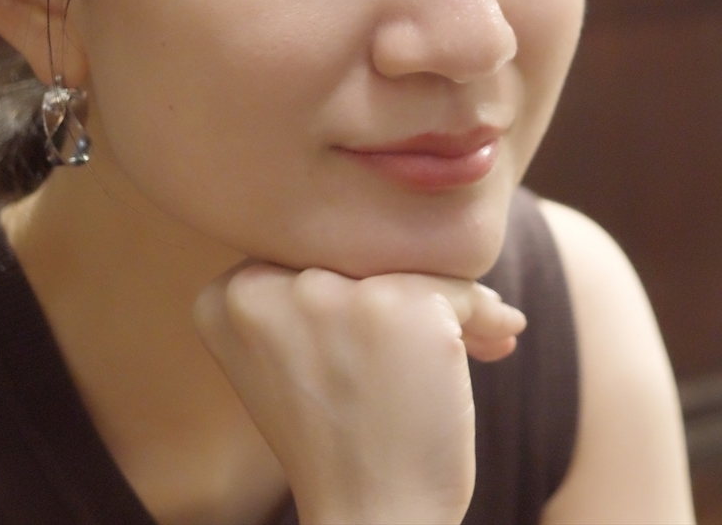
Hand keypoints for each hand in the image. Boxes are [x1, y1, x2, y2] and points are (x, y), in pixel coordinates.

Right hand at [193, 263, 526, 523]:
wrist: (372, 516)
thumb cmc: (343, 442)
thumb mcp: (297, 358)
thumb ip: (323, 289)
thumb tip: (423, 226)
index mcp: (225, 296)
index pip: (314, 256)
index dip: (361, 286)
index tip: (382, 331)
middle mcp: (264, 286)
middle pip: (362, 254)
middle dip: (412, 291)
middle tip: (440, 340)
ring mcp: (329, 293)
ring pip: (411, 266)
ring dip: (453, 306)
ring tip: (473, 345)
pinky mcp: (396, 303)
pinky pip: (457, 287)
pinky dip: (483, 318)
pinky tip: (496, 346)